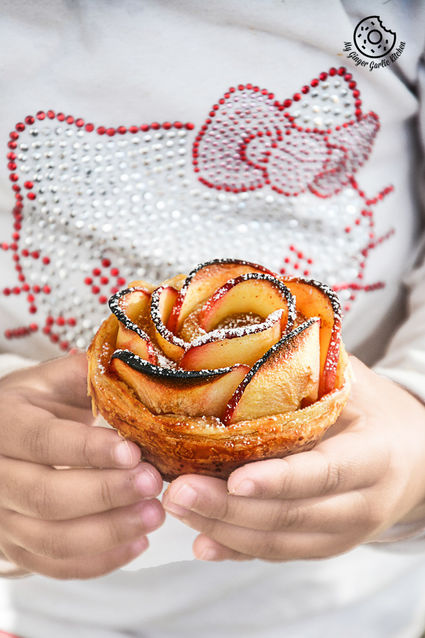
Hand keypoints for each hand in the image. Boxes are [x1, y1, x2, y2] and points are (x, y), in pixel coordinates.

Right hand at [0, 353, 163, 578]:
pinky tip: (137, 542)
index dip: (88, 449)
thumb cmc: (33, 407)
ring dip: (109, 532)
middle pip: (46, 495)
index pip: (43, 441)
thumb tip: (132, 362)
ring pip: (51, 538)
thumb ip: (85, 374)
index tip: (133, 451)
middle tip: (153, 483)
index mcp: (5, 424)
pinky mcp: (17, 547)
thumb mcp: (51, 381)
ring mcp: (3, 517)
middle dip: (106, 493)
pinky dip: (100, 561)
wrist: (2, 439)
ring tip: (154, 514)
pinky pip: (56, 565)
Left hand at [163, 357, 424, 561]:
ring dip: (223, 529)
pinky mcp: (322, 546)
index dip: (279, 480)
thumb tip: (252, 337)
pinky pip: (276, 554)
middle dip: (229, 509)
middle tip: (177, 491)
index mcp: (373, 459)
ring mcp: (341, 534)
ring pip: (277, 543)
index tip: (234, 479)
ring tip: (175, 505)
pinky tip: (201, 542)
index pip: (324, 474)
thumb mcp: (354, 382)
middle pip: (290, 516)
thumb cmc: (376, 410)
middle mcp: (360, 506)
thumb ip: (313, 369)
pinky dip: (236, 550)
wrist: (415, 457)